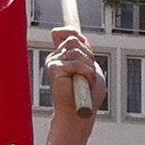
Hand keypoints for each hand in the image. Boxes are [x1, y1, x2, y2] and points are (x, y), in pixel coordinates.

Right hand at [42, 29, 103, 144]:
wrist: (79, 112)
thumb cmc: (87, 94)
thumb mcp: (90, 67)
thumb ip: (84, 51)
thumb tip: (77, 35)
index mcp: (63, 55)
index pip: (64, 32)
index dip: (74, 33)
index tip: (85, 43)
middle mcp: (55, 56)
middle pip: (74, 39)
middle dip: (88, 54)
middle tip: (88, 72)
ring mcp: (53, 61)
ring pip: (76, 50)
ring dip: (88, 66)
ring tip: (86, 80)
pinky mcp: (54, 68)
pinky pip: (76, 62)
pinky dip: (85, 72)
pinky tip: (83, 82)